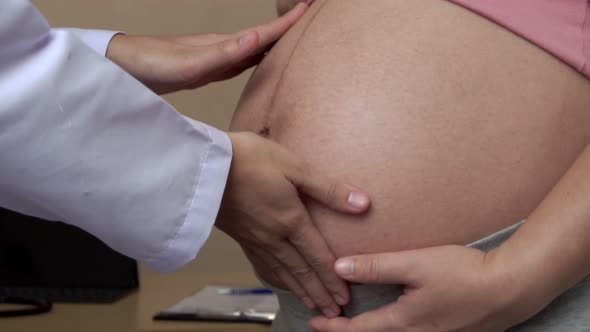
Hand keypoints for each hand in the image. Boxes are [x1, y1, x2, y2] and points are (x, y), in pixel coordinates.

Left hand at [106, 2, 311, 93]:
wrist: (128, 67)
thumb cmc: (155, 65)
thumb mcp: (192, 63)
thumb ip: (223, 54)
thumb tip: (255, 39)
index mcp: (224, 46)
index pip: (263, 33)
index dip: (287, 22)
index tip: (309, 6)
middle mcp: (223, 48)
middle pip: (263, 36)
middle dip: (286, 27)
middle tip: (308, 17)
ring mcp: (215, 57)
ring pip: (252, 48)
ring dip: (272, 42)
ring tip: (291, 38)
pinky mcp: (206, 68)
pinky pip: (239, 61)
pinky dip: (254, 58)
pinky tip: (255, 62)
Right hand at [217, 132, 369, 317]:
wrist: (202, 165)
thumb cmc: (249, 159)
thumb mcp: (294, 166)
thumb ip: (328, 189)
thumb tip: (362, 204)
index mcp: (291, 220)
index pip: (318, 257)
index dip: (333, 278)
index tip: (344, 297)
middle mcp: (274, 236)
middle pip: (302, 271)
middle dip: (320, 293)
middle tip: (334, 311)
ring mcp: (255, 239)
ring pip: (282, 272)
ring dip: (300, 290)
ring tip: (313, 305)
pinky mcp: (240, 236)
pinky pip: (262, 265)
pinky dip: (275, 279)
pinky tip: (279, 282)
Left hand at [310, 245, 547, 331]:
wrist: (511, 288)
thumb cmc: (464, 275)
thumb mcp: (415, 264)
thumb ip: (377, 267)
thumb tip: (340, 268)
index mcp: (404, 323)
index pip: (358, 331)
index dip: (333, 327)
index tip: (314, 322)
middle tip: (330, 322)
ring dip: (370, 330)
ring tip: (357, 321)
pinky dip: (391, 329)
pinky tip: (395, 317)